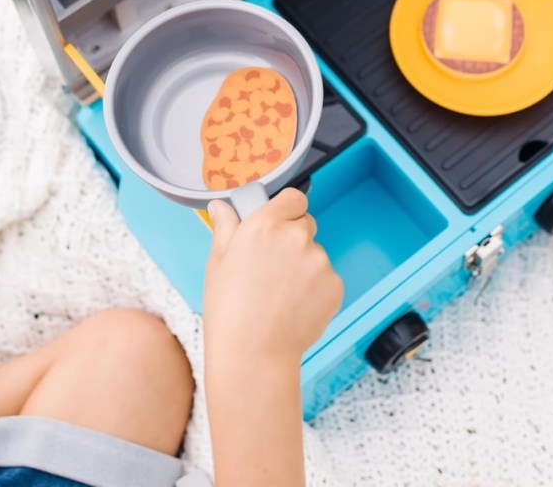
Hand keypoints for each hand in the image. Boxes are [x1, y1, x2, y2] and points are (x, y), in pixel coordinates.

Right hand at [204, 188, 342, 367]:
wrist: (253, 354)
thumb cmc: (230, 310)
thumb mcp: (218, 262)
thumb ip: (226, 227)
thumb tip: (222, 206)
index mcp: (265, 225)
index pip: (293, 198)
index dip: (287, 209)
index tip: (280, 221)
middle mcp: (295, 236)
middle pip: (306, 225)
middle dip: (294, 239)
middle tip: (274, 267)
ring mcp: (318, 260)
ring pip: (315, 255)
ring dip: (304, 268)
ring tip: (280, 295)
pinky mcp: (334, 284)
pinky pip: (327, 279)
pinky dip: (316, 290)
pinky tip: (294, 307)